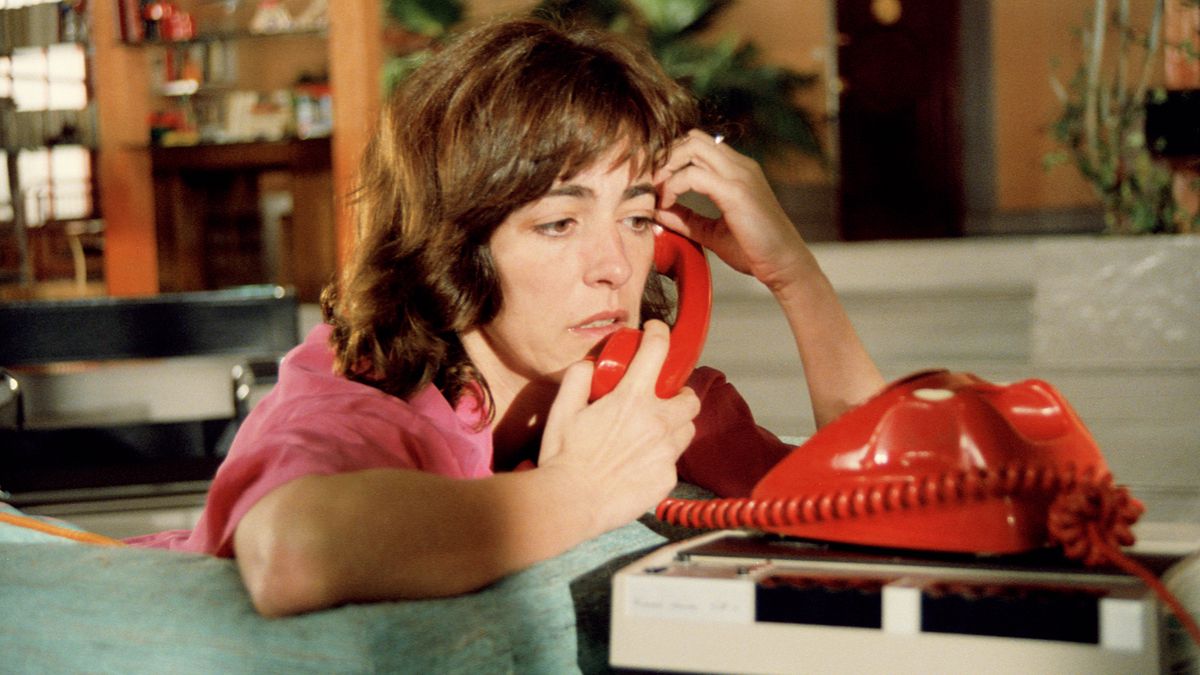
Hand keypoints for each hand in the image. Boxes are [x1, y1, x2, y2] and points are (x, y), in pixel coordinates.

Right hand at [537, 320, 699, 533]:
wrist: (570, 502)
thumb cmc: (564, 457)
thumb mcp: (563, 409)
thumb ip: (578, 379)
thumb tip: (589, 365)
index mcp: (631, 399)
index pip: (657, 351)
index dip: (659, 334)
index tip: (656, 332)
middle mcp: (656, 423)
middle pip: (690, 399)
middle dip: (680, 395)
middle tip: (664, 399)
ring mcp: (665, 452)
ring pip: (687, 431)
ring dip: (675, 427)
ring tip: (653, 433)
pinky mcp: (666, 479)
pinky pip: (673, 462)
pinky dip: (662, 458)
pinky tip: (640, 464)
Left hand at [653, 129, 811, 291]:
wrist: (784, 265)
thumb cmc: (754, 249)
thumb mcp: (711, 231)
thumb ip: (686, 218)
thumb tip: (658, 212)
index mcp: (736, 171)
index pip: (697, 144)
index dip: (671, 159)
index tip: (656, 185)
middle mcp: (740, 166)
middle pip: (692, 138)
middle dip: (665, 157)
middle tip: (652, 185)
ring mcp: (740, 175)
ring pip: (692, 146)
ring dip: (667, 166)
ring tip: (658, 193)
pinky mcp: (736, 192)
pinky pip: (694, 175)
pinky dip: (673, 186)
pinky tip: (667, 204)